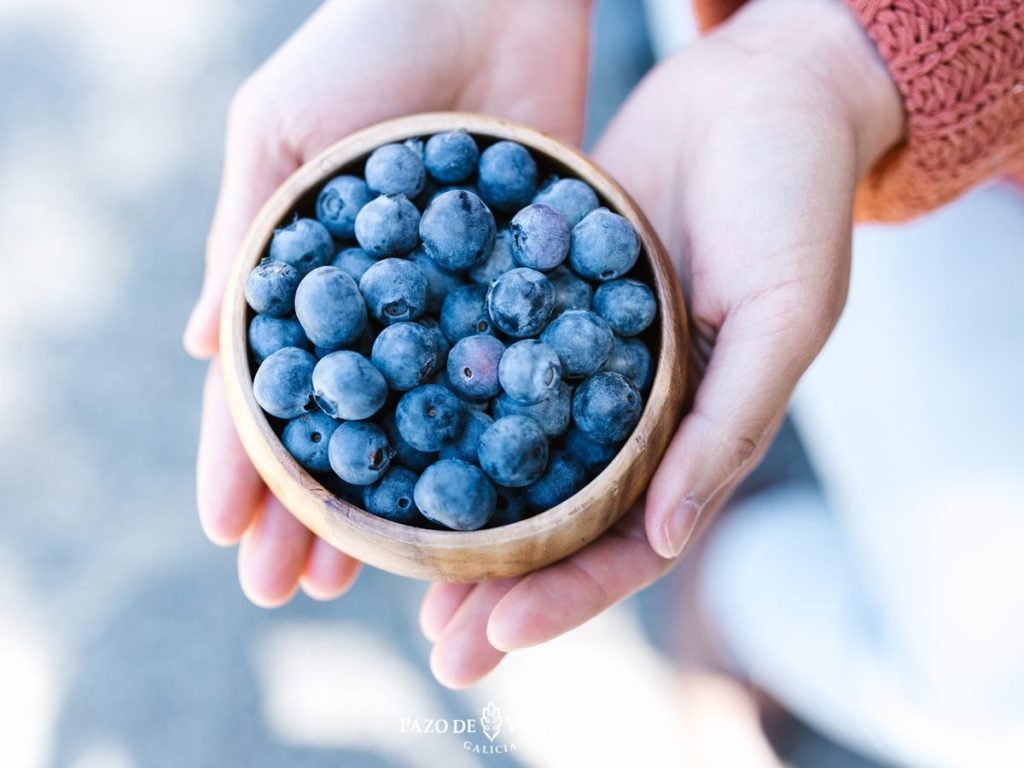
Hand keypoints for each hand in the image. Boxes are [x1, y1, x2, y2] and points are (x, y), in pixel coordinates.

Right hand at [183, 0, 590, 605]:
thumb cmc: (365, 44)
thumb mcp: (279, 136)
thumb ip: (244, 242)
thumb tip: (197, 350)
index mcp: (309, 274)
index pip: (267, 389)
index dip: (244, 463)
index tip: (230, 537)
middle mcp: (380, 306)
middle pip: (341, 426)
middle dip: (311, 508)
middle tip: (292, 590)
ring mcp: (452, 304)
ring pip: (419, 425)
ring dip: (389, 500)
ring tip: (369, 576)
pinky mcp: (524, 287)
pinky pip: (505, 377)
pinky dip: (487, 442)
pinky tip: (476, 502)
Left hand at [421, 0, 903, 685]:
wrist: (757, 92)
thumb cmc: (794, 202)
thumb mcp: (785, 312)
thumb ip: (732, 423)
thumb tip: (668, 536)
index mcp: (695, 434)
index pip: (630, 542)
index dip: (570, 595)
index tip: (501, 632)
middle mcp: (631, 413)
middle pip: (557, 520)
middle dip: (499, 584)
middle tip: (435, 640)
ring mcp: (578, 360)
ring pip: (510, 455)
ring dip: (459, 515)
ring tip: (392, 564)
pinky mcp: (538, 299)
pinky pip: (485, 363)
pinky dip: (440, 404)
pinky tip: (385, 432)